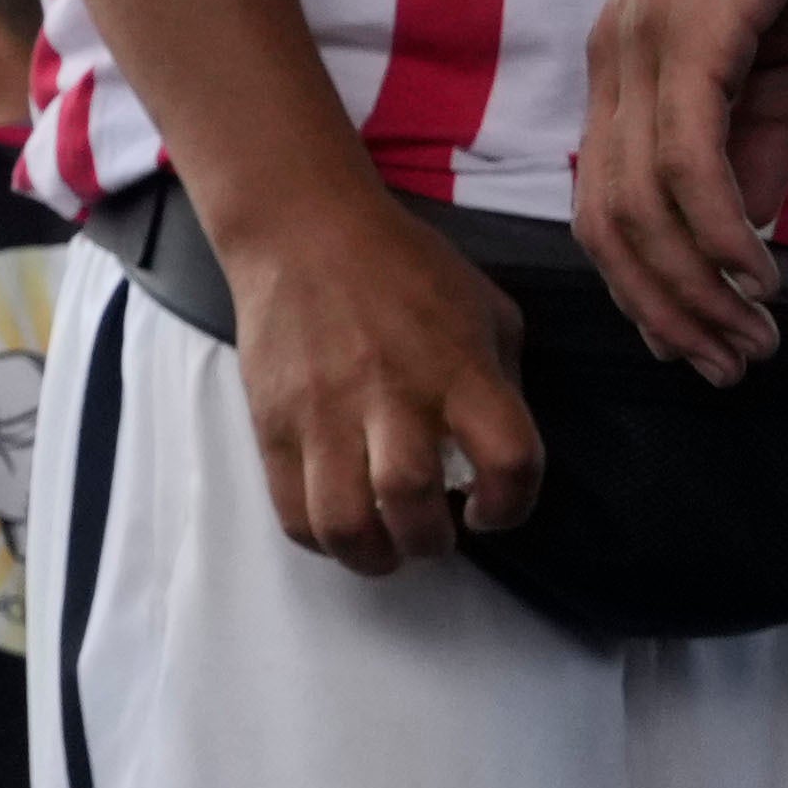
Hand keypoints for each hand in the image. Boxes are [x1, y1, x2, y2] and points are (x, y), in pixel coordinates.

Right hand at [218, 179, 540, 578]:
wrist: (304, 231)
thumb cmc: (405, 268)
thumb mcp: (485, 308)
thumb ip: (500, 382)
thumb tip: (493, 455)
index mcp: (458, 366)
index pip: (508, 459)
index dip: (512, 505)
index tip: (491, 506)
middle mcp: (392, 394)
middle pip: (413, 502)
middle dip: (433, 541)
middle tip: (433, 528)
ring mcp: (325, 413)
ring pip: (345, 523)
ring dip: (375, 555)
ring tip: (385, 541)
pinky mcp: (275, 425)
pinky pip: (293, 513)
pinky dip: (324, 539)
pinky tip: (342, 521)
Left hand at [571, 0, 787, 376]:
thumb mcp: (775, 47)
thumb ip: (758, 132)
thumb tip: (749, 219)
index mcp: (625, 67)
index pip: (607, 208)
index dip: (647, 288)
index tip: (699, 341)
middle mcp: (615, 64)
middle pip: (610, 229)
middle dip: (670, 313)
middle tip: (730, 367)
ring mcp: (643, 48)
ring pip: (643, 210)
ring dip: (699, 290)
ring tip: (755, 337)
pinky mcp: (690, 32)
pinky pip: (687, 161)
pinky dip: (718, 231)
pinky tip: (760, 272)